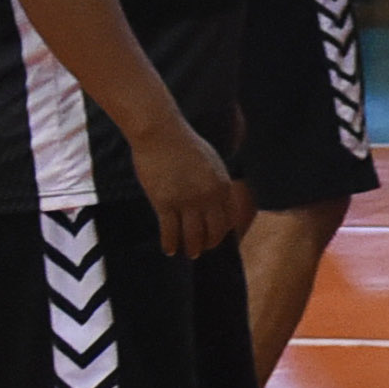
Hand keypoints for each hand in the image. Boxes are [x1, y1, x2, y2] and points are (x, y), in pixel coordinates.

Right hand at [132, 119, 249, 261]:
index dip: (223, 232)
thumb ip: (216, 182)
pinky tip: (169, 250)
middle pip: (212, 231)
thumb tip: (217, 200)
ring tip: (189, 253)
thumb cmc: (184, 144)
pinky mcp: (164, 203)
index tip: (216, 238)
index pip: (228, 219)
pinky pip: (170, 232)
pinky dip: (170, 244)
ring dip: (191, 248)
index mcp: (223, 186)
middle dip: (208, 244)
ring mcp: (186, 201)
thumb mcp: (211, 162)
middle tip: (202, 250)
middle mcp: (208, 197)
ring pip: (192, 236)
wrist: (160, 134)